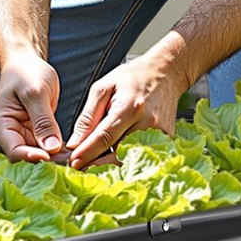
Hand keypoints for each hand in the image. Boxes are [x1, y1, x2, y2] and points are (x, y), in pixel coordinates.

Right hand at [0, 50, 65, 162]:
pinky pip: (43, 148)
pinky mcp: (31, 134)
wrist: (26, 64)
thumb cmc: (25, 72)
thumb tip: (50, 147)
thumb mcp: (36, 93)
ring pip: (36, 155)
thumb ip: (43, 121)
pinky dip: (55, 150)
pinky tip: (68, 150)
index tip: (50, 156)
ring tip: (70, 154)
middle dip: (45, 159)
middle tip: (67, 158)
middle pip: (24, 156)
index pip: (13, 150)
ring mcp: (19, 134)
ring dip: (52, 157)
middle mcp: (6, 133)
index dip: (31, 156)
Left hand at [64, 49, 186, 169]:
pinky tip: (112, 154)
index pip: (104, 137)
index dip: (87, 153)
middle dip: (96, 164)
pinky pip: (140, 154)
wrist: (167, 72)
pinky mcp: (167, 140)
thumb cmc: (133, 77)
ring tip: (92, 162)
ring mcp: (160, 134)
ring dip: (109, 163)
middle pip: (117, 153)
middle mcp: (147, 123)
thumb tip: (75, 143)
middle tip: (79, 168)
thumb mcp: (103, 88)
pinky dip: (124, 157)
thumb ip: (88, 117)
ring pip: (128, 158)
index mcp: (130, 108)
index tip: (73, 164)